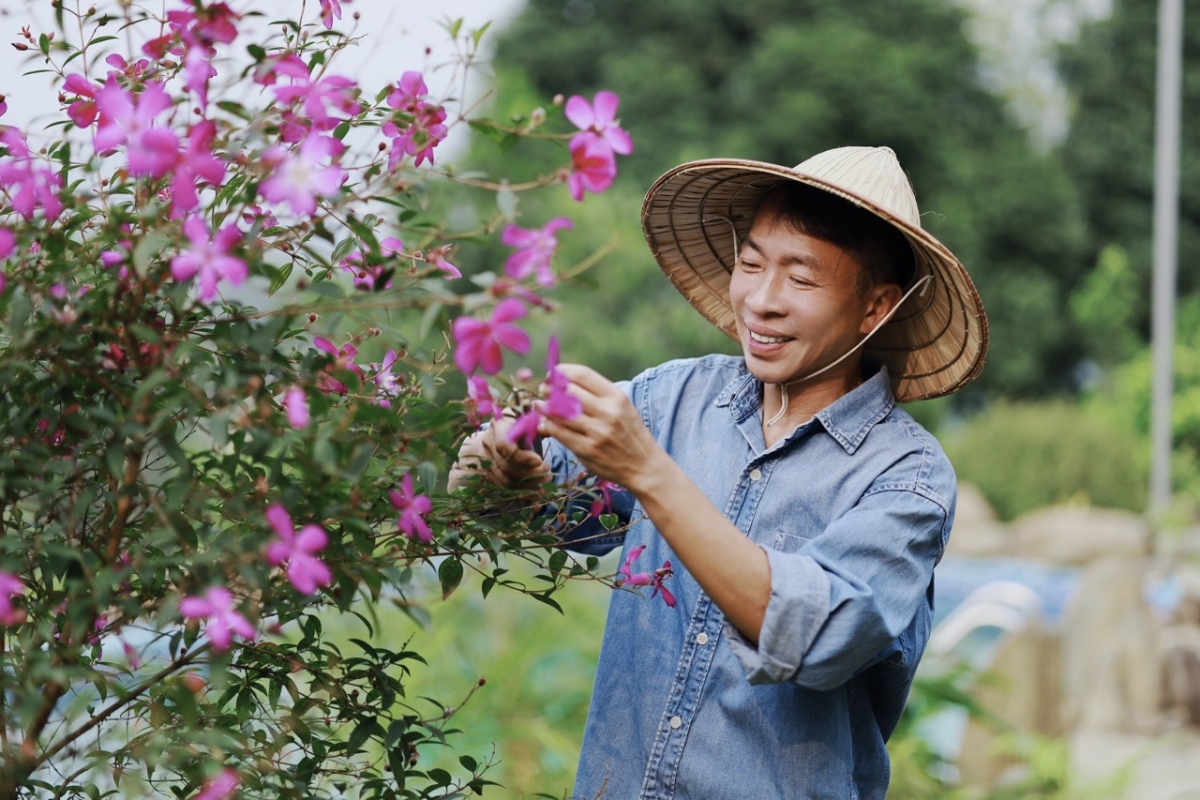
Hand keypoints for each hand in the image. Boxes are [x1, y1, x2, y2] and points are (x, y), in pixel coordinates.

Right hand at [448, 414, 549, 490]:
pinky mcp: (487, 473)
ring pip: (505, 480)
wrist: (500, 432)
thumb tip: (547, 430)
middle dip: (530, 473)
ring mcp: (484, 460)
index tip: (539, 461)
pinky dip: (521, 493)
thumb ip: (538, 424)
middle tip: (548, 473)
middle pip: (506, 465)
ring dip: (528, 485)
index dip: (522, 457)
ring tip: (545, 482)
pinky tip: (536, 494)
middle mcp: (487, 442)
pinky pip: (504, 488)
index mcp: (499, 425)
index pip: (504, 445)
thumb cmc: (521, 424)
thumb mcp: (529, 419)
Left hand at [537, 363, 662, 491]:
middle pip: (568, 391)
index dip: (562, 372)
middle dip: (550, 388)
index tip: (553, 374)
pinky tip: (546, 422)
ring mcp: (597, 432)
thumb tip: (560, 383)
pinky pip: (560, 433)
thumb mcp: (621, 407)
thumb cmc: (629, 433)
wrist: (644, 465)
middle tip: (544, 389)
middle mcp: (607, 412)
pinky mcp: (588, 450)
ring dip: (545, 407)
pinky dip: (549, 426)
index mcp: (616, 397)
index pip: (583, 375)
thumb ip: (595, 395)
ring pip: (560, 412)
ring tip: (540, 405)